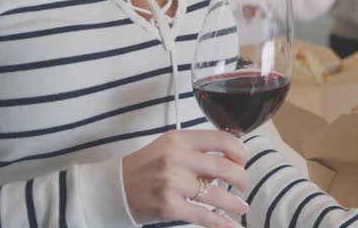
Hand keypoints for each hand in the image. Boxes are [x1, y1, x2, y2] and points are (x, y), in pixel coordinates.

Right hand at [122, 130, 250, 227]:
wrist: (113, 188)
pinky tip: (231, 225)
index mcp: (179, 139)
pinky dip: (220, 222)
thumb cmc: (144, 167)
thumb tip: (229, 162)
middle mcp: (176, 158)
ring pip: (216, 193)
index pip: (221, 138)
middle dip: (241, 178)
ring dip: (234, 202)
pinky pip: (202, 215)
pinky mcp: (168, 206)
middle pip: (223, 166)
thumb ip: (197, 152)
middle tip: (244, 184)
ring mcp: (172, 183)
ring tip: (242, 206)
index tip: (244, 159)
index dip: (240, 150)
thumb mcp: (169, 148)